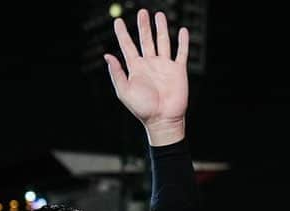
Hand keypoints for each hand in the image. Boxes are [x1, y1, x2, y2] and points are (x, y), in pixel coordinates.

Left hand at [104, 9, 188, 144]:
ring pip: (163, 42)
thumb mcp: (125, 91)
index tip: (117, 21)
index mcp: (136, 69)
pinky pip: (181, 53)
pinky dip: (183, 42)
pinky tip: (182, 31)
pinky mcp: (178, 70)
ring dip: (161, 28)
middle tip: (141, 12)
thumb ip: (117, 73)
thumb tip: (107, 56)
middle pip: (146, 40)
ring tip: (158, 15)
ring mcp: (164, 66)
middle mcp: (150, 64)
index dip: (122, 33)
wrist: (163, 119)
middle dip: (143, 26)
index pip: (127, 46)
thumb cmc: (143, 109)